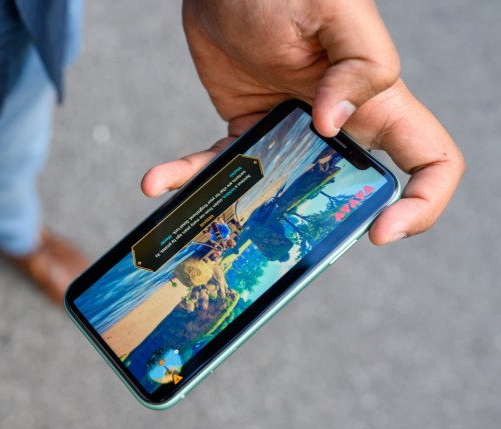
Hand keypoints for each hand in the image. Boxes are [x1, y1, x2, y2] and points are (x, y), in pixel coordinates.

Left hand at [141, 0, 463, 244]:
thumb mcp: (334, 12)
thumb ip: (357, 65)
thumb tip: (330, 125)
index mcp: (377, 101)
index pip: (429, 161)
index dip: (422, 204)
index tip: (381, 231)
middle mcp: (337, 125)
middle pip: (346, 195)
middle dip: (319, 230)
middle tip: (279, 249)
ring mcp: (288, 131)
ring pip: (275, 194)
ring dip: (238, 216)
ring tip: (198, 226)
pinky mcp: (245, 128)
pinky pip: (221, 164)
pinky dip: (188, 176)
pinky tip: (156, 181)